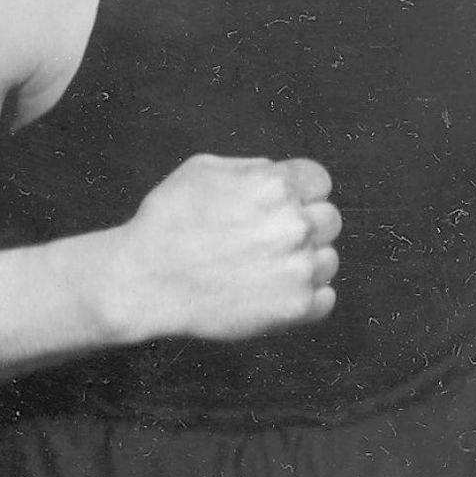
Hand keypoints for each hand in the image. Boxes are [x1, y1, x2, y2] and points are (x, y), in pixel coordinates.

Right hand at [112, 153, 340, 341]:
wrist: (146, 280)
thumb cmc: (167, 222)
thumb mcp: (203, 169)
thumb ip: (251, 168)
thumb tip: (277, 175)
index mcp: (276, 185)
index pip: (319, 182)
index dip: (301, 193)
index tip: (285, 207)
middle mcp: (295, 224)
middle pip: (329, 220)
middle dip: (305, 227)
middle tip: (270, 241)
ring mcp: (299, 268)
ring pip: (328, 261)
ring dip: (306, 264)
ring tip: (267, 270)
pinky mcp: (295, 307)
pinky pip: (325, 299)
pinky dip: (306, 298)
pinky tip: (274, 293)